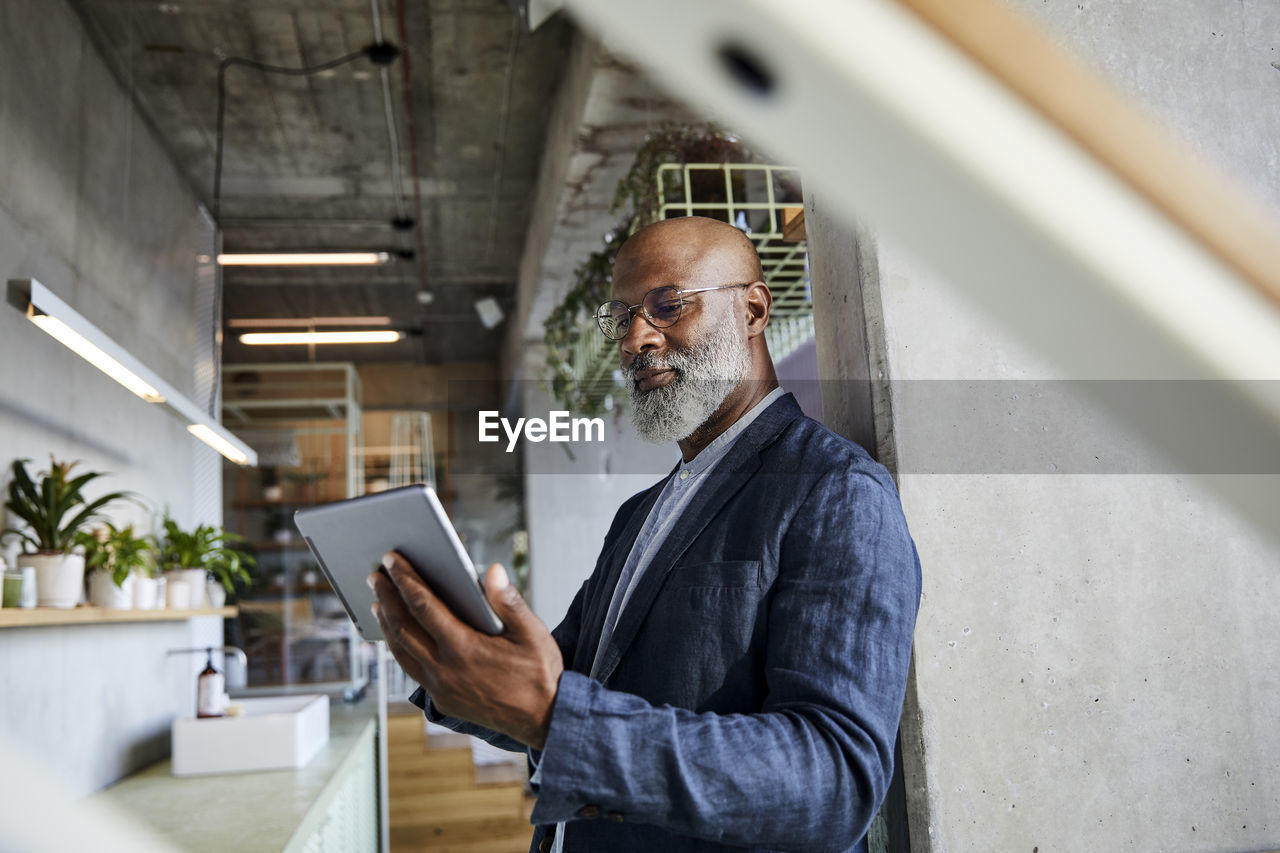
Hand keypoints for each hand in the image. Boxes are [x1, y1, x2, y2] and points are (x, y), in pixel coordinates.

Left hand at [368, 552, 562, 748]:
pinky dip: (399, 648)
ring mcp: (441, 688)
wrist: (544, 721)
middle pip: (403, 627)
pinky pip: (411, 669)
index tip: (391, 560)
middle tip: (374, 575)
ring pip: (401, 651)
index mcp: (464, 648)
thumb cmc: (541, 674)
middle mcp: (445, 670)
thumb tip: (492, 571)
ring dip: (386, 624)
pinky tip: (398, 637)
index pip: (423, 605)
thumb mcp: (533, 633)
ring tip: (378, 602)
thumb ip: (509, 602)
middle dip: (386, 597)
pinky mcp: (443, 700)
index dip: (405, 579)